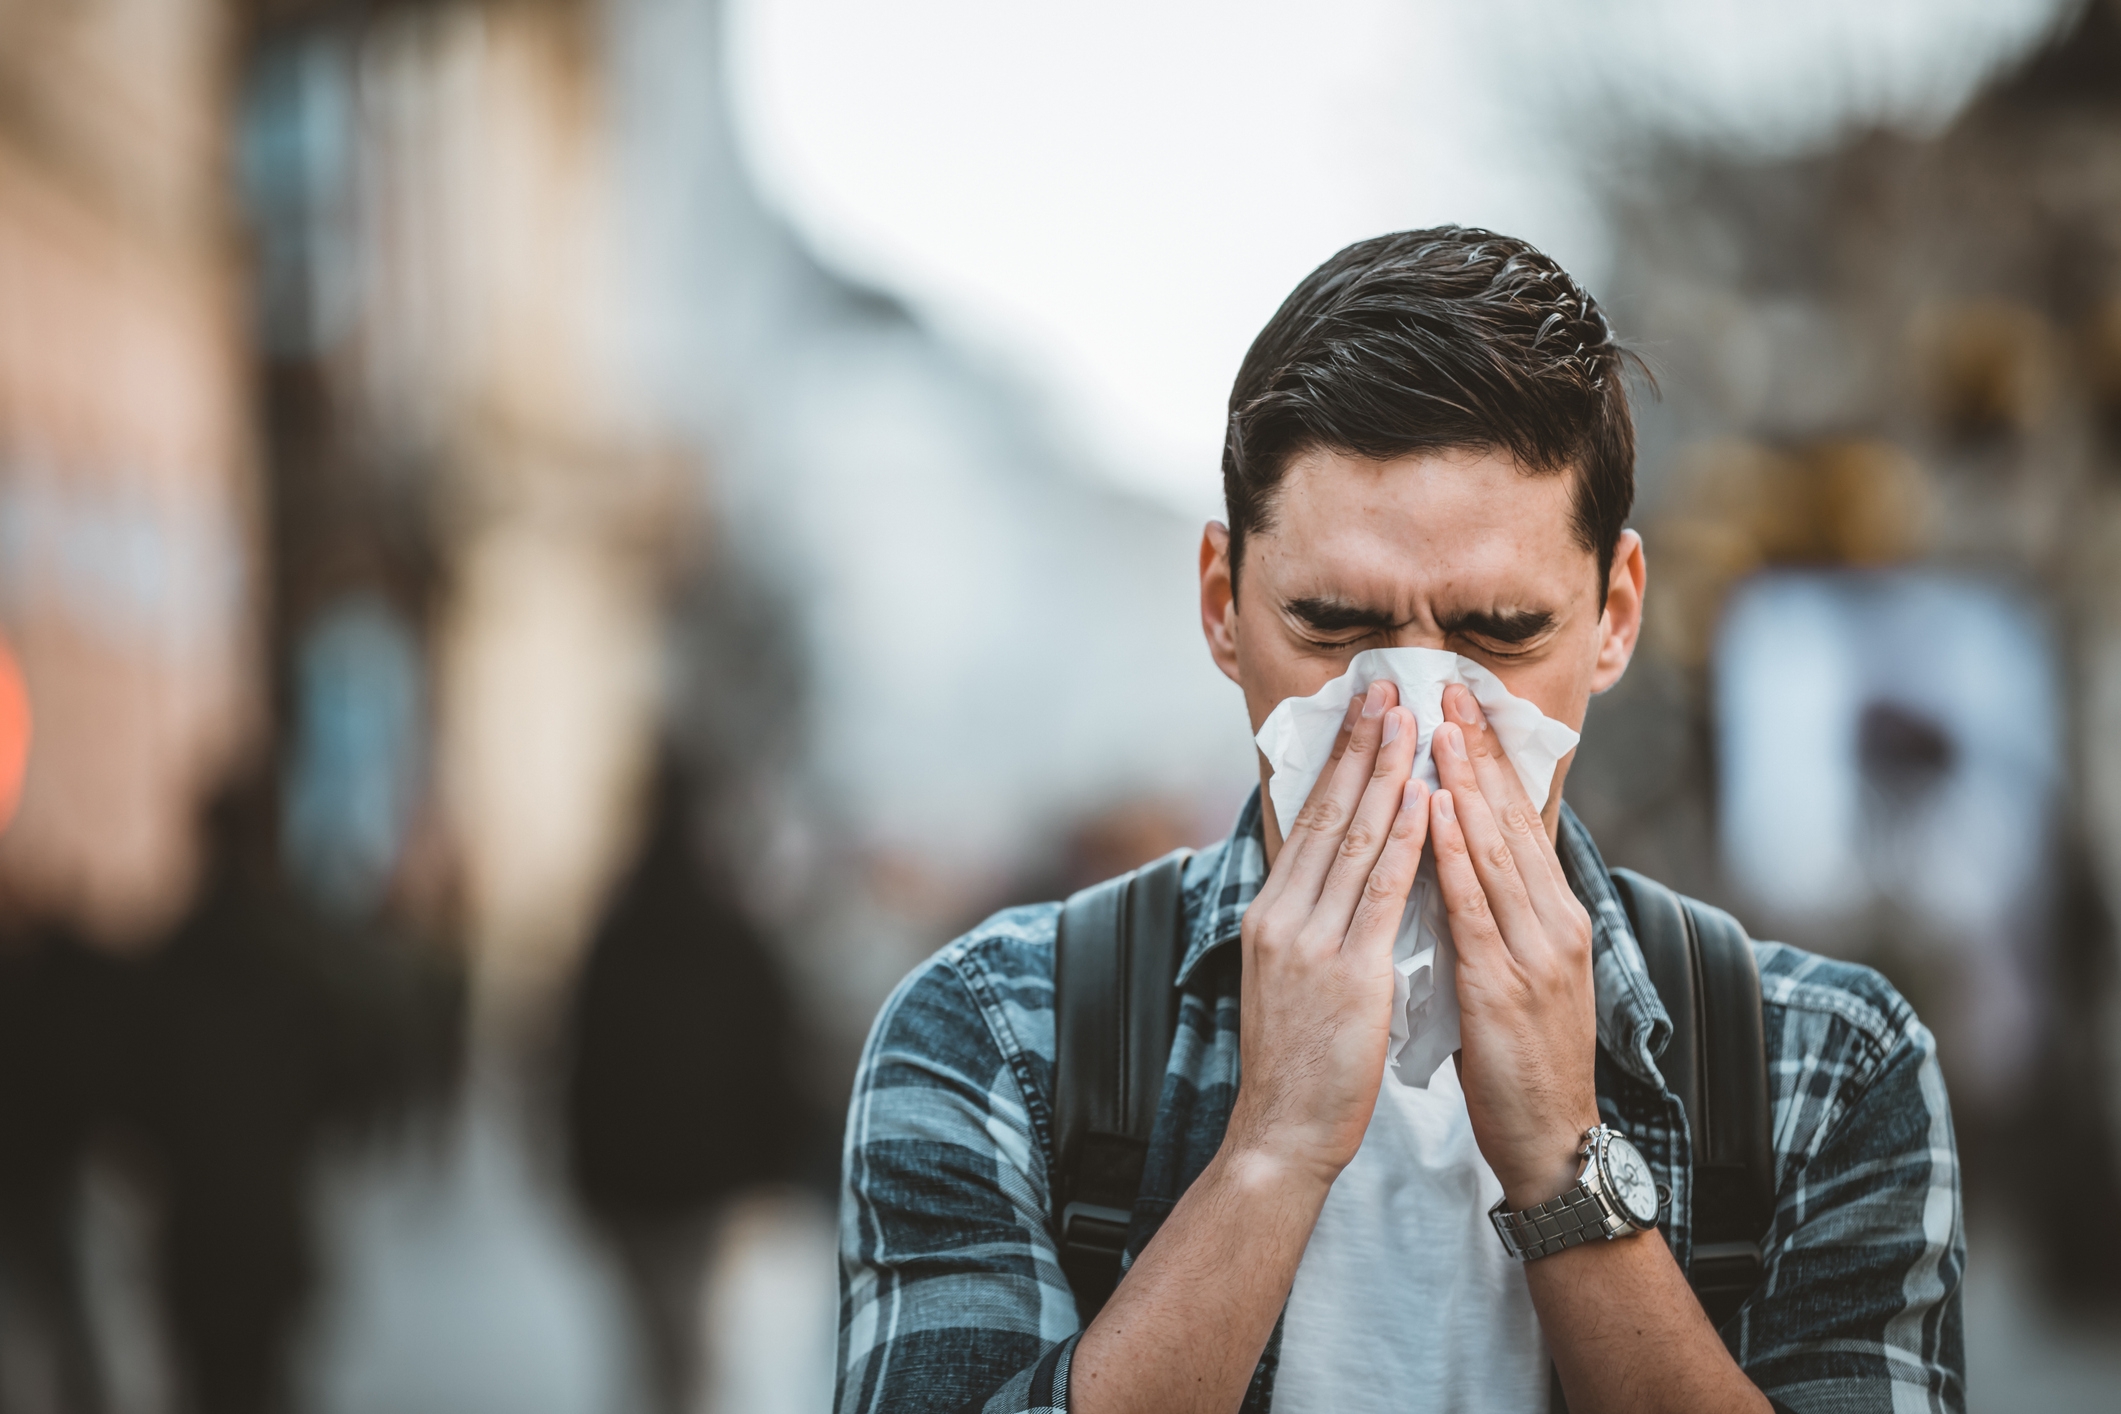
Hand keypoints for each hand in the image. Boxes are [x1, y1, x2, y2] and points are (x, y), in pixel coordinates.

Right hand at [1227, 681, 1430, 1186]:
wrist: (1280, 1131)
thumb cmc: (1296, 1062)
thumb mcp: (1288, 976)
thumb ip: (1311, 921)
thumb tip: (1337, 873)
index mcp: (1269, 913)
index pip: (1307, 820)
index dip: (1337, 761)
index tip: (1361, 714)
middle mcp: (1282, 915)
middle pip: (1327, 814)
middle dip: (1360, 747)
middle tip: (1385, 689)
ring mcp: (1310, 941)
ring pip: (1355, 840)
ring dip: (1386, 775)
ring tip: (1410, 723)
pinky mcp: (1346, 972)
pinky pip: (1381, 892)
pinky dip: (1406, 840)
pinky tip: (1425, 800)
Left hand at [1429, 683, 1600, 1208]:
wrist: (1551, 1138)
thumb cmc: (1522, 1057)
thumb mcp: (1518, 970)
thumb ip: (1496, 915)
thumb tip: (1457, 858)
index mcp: (1556, 915)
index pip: (1521, 821)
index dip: (1492, 760)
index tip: (1464, 706)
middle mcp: (1554, 921)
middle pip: (1511, 820)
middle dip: (1478, 751)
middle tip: (1448, 689)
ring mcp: (1534, 950)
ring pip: (1494, 850)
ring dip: (1463, 783)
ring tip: (1435, 727)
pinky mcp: (1505, 983)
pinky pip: (1472, 906)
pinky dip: (1451, 853)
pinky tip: (1432, 812)